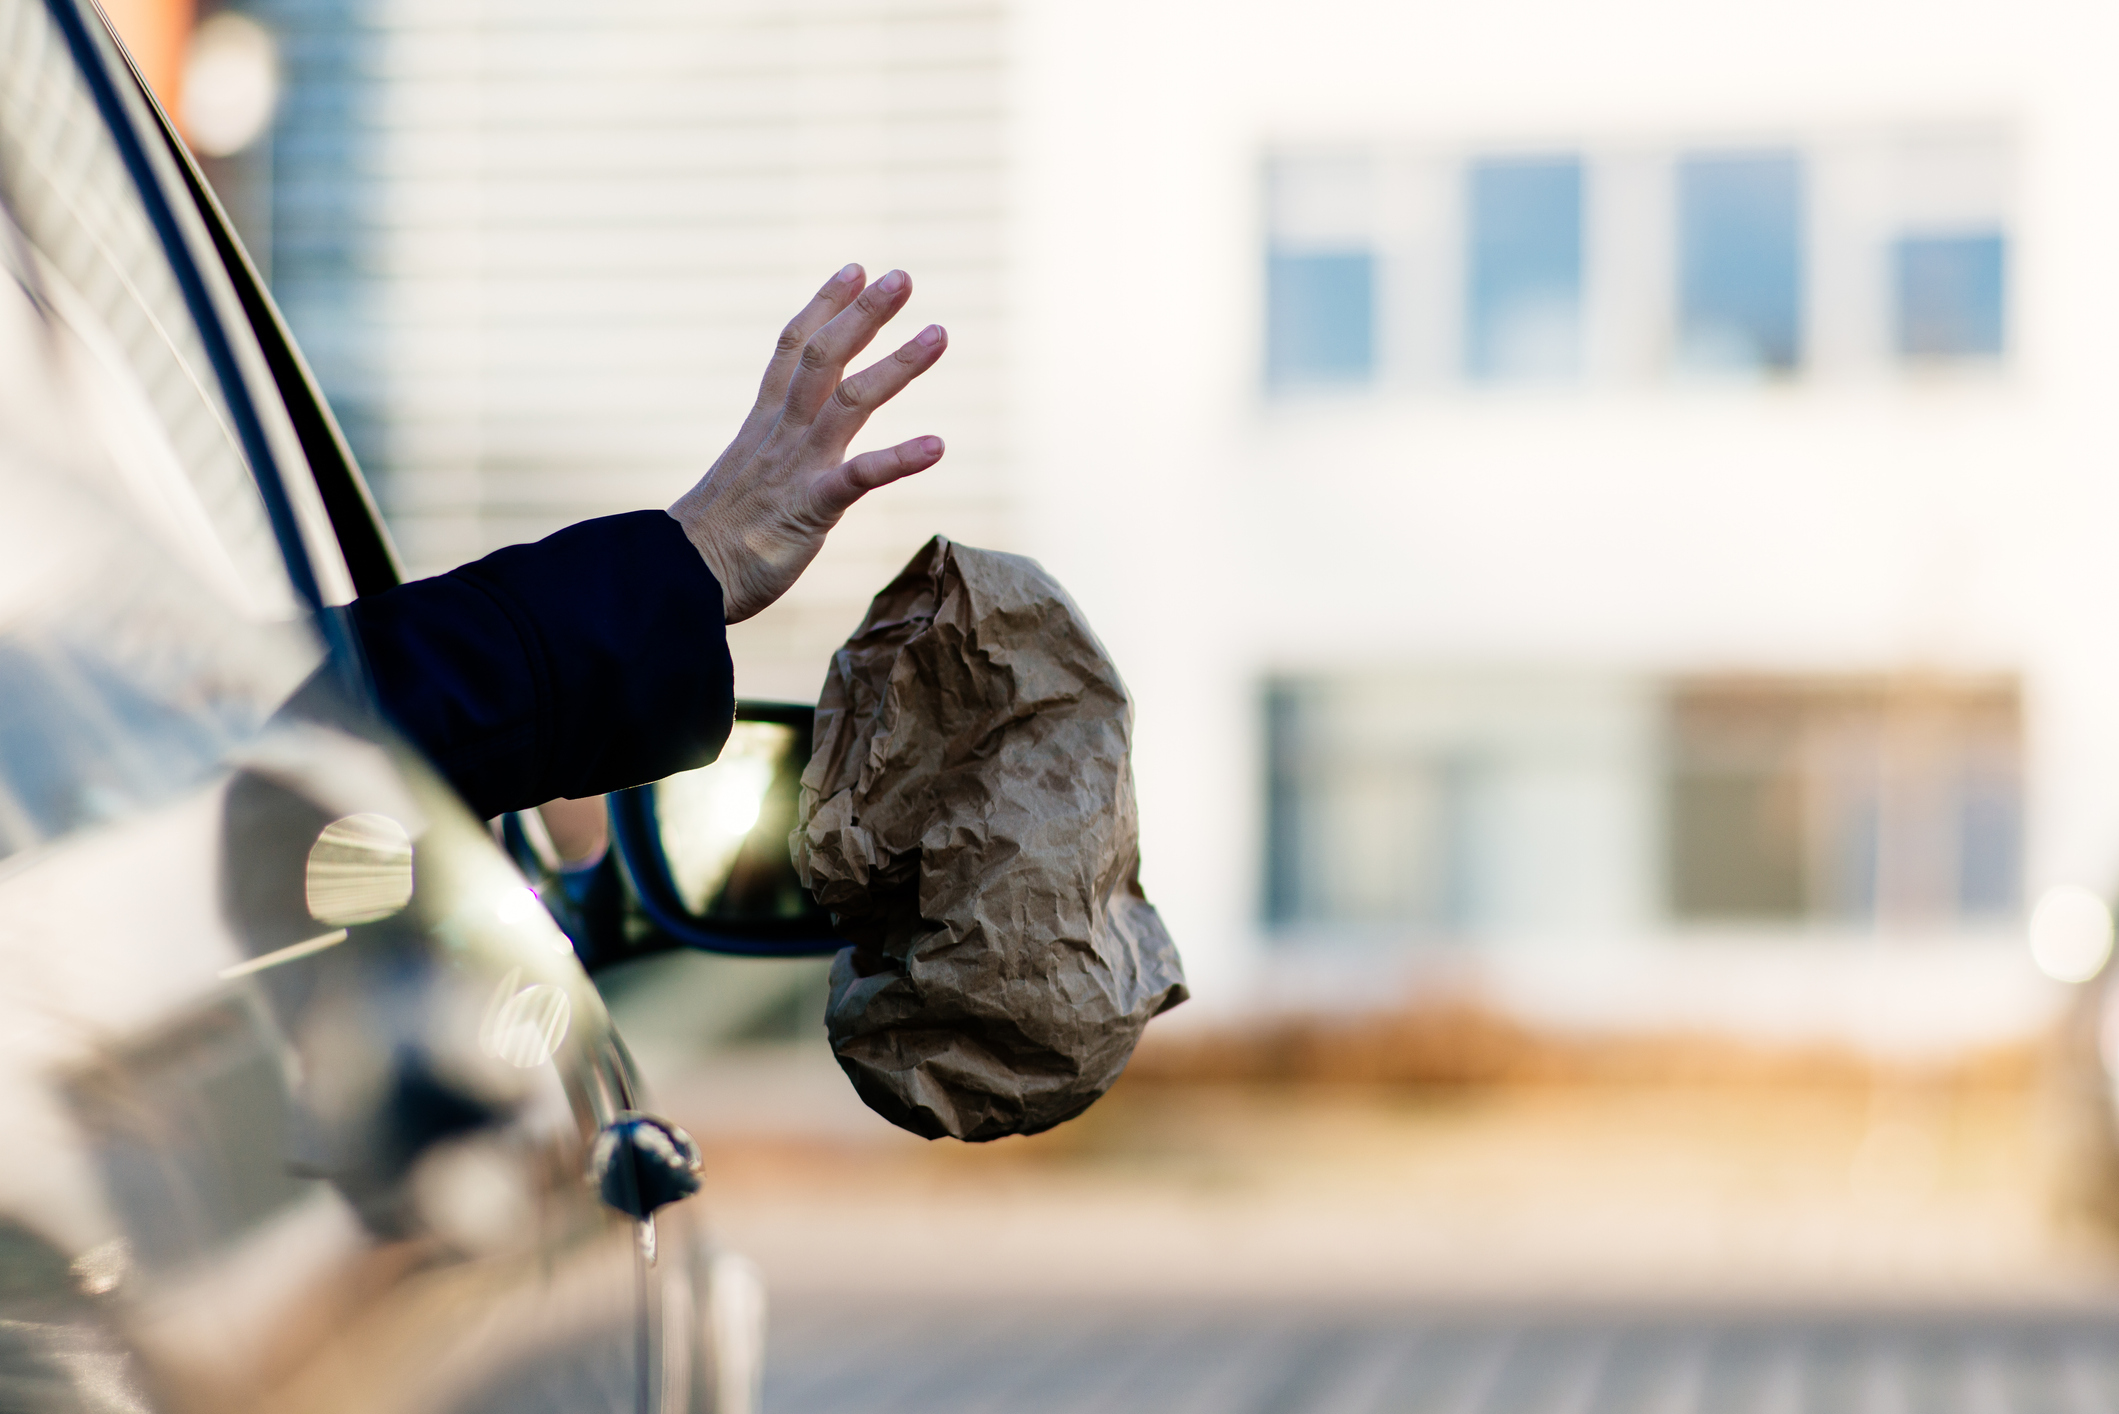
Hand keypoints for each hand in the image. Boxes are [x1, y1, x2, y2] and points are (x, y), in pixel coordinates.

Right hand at [668, 264, 946, 623]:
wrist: (678, 579)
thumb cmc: (713, 538)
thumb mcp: (744, 478)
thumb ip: (770, 452)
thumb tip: (784, 443)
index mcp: (763, 423)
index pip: (793, 349)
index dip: (825, 306)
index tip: (855, 269)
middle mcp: (781, 433)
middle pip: (823, 357)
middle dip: (863, 314)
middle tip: (902, 277)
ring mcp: (796, 467)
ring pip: (849, 400)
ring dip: (897, 365)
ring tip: (938, 333)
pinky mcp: (810, 508)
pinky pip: (859, 476)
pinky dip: (899, 458)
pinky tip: (938, 444)